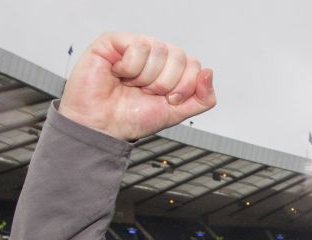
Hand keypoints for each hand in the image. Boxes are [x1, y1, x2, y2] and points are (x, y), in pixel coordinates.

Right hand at [59, 33, 216, 140]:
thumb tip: (209, 72)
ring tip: (131, 85)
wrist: (102, 126)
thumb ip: (201, 98)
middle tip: (147, 93)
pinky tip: (118, 74)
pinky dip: (130, 68)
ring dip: (146, 78)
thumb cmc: (133, 117)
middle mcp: (155, 54)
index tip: (169, 100)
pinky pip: (138, 46)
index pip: (194, 65)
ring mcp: (135, 45)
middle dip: (166, 83)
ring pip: (159, 50)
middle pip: (180, 56)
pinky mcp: (113, 41)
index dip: (186, 86)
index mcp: (170, 68)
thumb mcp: (177, 113)